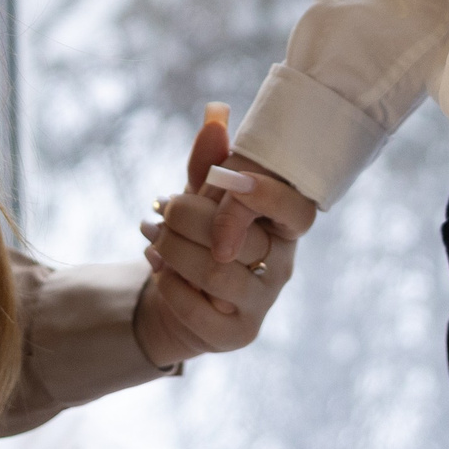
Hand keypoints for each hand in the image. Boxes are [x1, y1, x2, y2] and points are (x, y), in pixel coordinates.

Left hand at [131, 106, 296, 364]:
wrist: (176, 297)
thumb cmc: (200, 239)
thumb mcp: (202, 198)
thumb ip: (210, 163)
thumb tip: (216, 115)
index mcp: (282, 226)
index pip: (297, 210)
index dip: (268, 195)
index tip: (230, 179)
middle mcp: (282, 265)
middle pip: (241, 237)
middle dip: (189, 216)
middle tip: (161, 208)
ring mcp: (263, 302)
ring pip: (216, 271)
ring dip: (172, 248)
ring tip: (150, 234)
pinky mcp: (238, 334)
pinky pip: (198, 307)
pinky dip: (168, 282)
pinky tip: (156, 266)